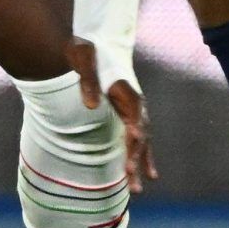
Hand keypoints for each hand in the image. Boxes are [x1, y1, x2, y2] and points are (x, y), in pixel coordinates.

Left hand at [65, 38, 154, 193]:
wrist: (97, 39)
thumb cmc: (89, 50)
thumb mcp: (83, 61)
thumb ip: (88, 83)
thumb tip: (89, 107)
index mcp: (127, 94)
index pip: (134, 123)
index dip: (134, 141)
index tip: (132, 160)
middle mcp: (136, 104)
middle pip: (140, 137)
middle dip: (137, 160)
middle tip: (134, 184)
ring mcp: (134, 110)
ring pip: (141, 141)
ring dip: (140, 163)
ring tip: (138, 188)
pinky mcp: (128, 112)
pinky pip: (137, 138)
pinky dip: (141, 155)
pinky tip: (145, 172)